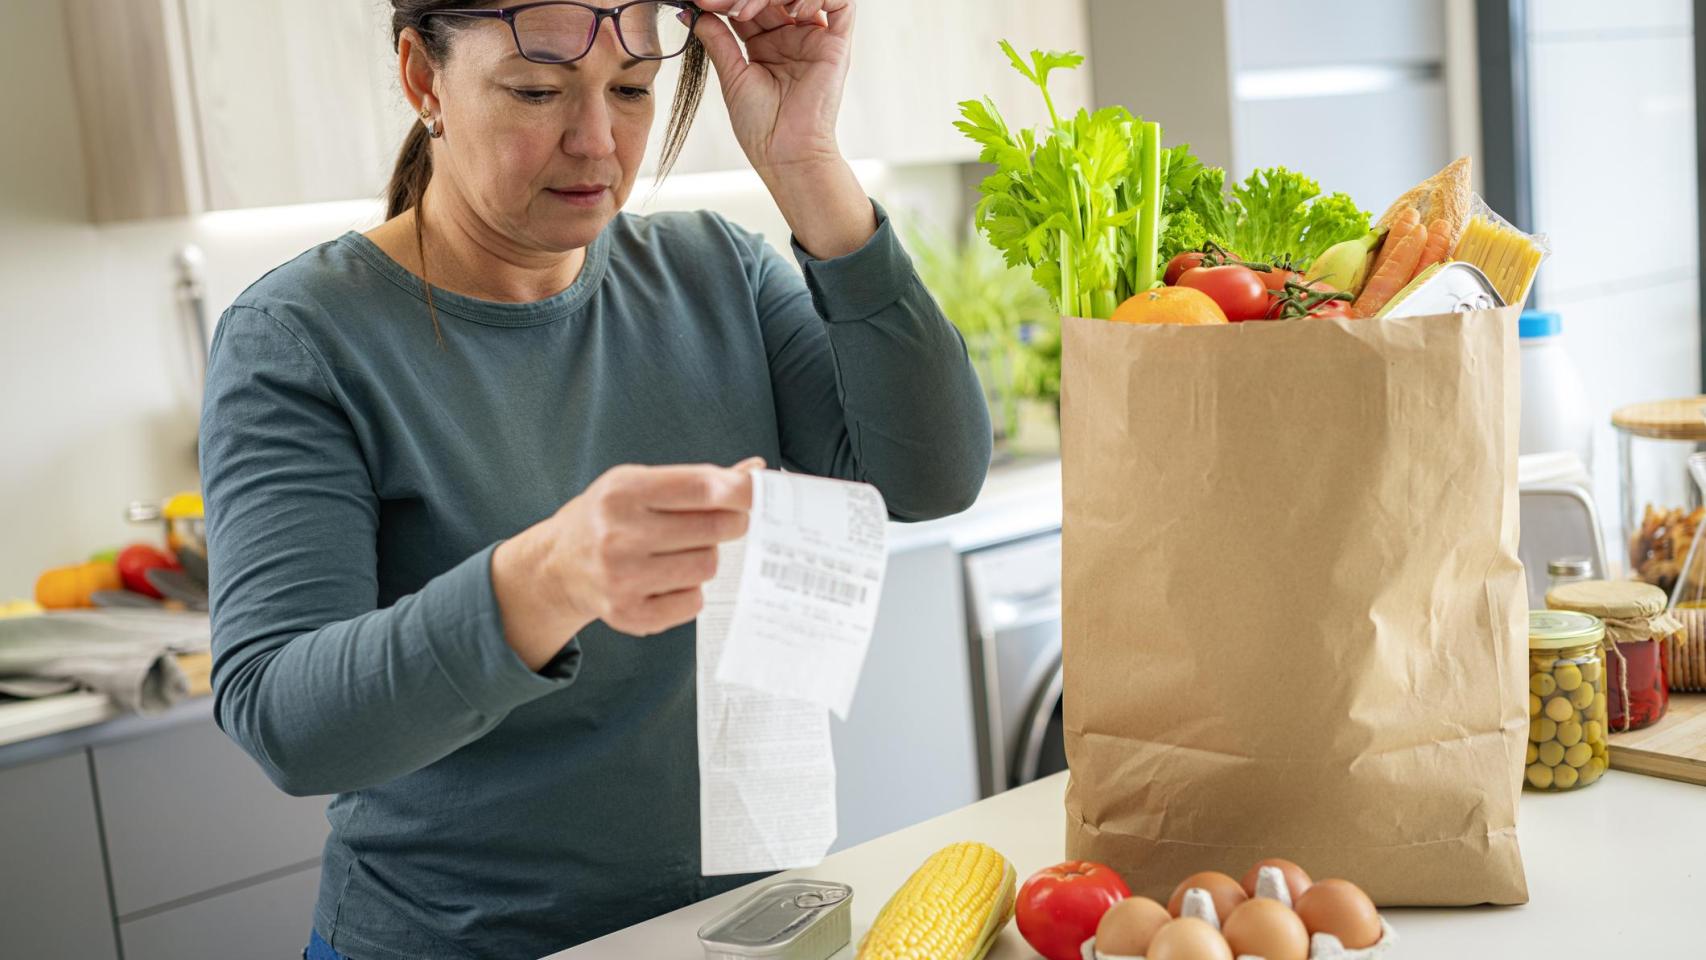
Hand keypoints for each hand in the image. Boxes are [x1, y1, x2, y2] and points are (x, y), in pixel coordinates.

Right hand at [493, 458, 763, 667]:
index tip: (760, 493)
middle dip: (731, 523)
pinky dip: (690, 590)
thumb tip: (755, 470)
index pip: (702, 489)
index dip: (741, 491)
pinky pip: (693, 601)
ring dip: (706, 557)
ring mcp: (622, 579)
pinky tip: (668, 578)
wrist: (558, 565)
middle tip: (726, 522)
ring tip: (683, 551)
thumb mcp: (639, 483)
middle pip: (713, 529)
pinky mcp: (629, 614)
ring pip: (707, 566)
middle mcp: (618, 535)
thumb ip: (697, 479)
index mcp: (622, 492)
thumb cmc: (608, 517)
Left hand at [691, 0, 854, 177]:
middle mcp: (791, 37)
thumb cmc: (761, 127)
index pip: (749, 3)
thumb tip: (694, 12)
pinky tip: (792, 12)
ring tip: (747, 13)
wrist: (784, 152)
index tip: (702, 4)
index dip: (727, 0)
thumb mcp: (732, 75)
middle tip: (720, 4)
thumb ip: (717, 39)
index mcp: (766, 44)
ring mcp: (814, 38)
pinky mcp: (836, 44)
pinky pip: (839, 3)